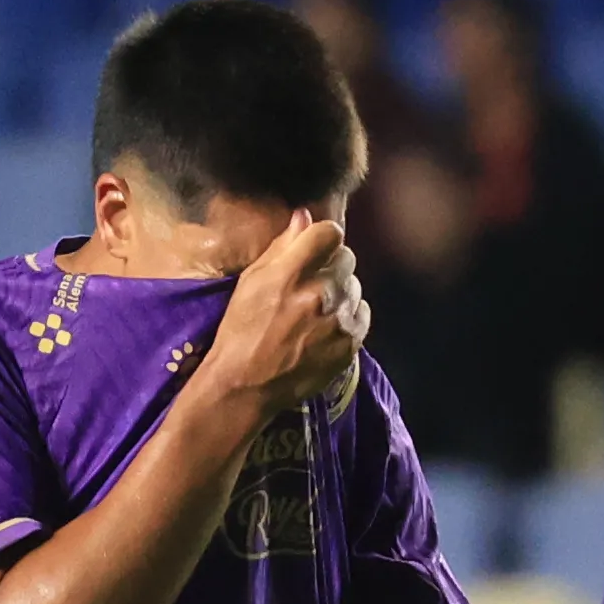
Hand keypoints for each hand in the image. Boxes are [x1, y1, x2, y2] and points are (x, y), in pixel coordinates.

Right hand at [199, 213, 367, 417]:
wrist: (246, 386)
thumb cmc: (241, 331)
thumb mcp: (251, 282)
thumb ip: (281, 247)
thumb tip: (305, 217)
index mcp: (291, 274)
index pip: (329, 232)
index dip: (323, 236)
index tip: (315, 247)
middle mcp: (320, 294)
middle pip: (347, 257)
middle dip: (331, 265)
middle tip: (313, 282)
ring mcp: (338, 321)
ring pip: (355, 286)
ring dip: (341, 292)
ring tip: (318, 310)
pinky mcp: (350, 344)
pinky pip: (362, 315)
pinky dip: (349, 316)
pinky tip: (328, 326)